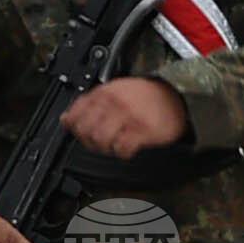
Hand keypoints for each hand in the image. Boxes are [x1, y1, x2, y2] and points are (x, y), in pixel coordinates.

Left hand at [60, 76, 187, 158]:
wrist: (177, 96)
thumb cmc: (146, 96)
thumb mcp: (116, 90)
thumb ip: (91, 103)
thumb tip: (66, 119)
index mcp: (106, 91)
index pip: (76, 112)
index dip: (74, 126)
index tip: (80, 132)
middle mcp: (114, 103)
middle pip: (86, 129)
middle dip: (89, 140)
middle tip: (98, 142)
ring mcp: (128, 117)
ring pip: (100, 140)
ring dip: (105, 148)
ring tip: (114, 145)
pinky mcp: (142, 131)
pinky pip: (121, 148)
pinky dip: (121, 153)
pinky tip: (127, 148)